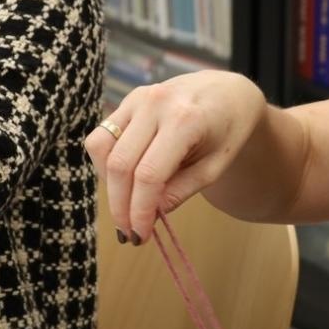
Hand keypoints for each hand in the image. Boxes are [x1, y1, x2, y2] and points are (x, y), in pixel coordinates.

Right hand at [86, 70, 267, 239]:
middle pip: (120, 165)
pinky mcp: (128, 100)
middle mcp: (156, 104)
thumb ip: (180, 191)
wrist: (227, 93)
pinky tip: (125, 179)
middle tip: (128, 231)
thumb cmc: (226, 132)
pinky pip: (101, 136)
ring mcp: (138, 98)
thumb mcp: (215, 168)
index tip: (140, 236)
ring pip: (101, 148)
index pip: (149, 175)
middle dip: (120, 205)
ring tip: (127, 202)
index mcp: (185, 120)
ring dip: (108, 184)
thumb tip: (147, 217)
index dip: (139, 210)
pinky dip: (106, 164)